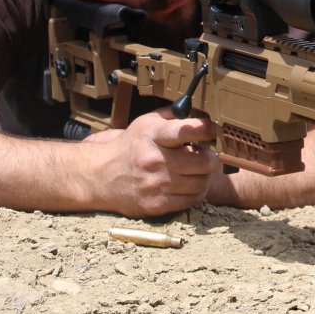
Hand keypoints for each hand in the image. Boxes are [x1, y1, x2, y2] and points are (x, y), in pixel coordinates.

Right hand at [90, 108, 218, 216]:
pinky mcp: (156, 204)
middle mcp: (154, 160)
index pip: (186, 131)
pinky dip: (197, 192)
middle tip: (207, 155)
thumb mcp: (145, 123)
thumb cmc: (130, 147)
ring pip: (201, 183)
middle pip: (203, 162)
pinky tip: (191, 184)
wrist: (101, 176)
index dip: (206, 130)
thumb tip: (197, 110)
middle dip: (210, 157)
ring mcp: (156, 184)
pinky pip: (191, 200)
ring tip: (199, 171)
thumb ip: (171, 115)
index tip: (213, 130)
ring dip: (205, 176)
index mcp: (152, 136)